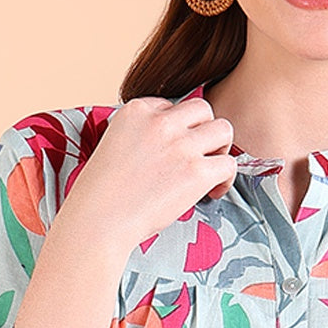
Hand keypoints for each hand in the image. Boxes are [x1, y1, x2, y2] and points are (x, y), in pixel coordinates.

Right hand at [66, 94, 236, 247]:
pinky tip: (212, 192)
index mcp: (136, 109)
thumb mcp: (115, 144)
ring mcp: (180, 145)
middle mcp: (160, 121)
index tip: (171, 153)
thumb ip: (142, 134)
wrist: (98, 220)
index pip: (173, 107)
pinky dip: (226, 178)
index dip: (177, 130)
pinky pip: (229, 164)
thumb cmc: (101, 193)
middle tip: (198, 157)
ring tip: (208, 171)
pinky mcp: (196, 171)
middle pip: (203, 110)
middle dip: (204, 132)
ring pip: (223, 130)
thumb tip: (173, 142)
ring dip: (220, 149)